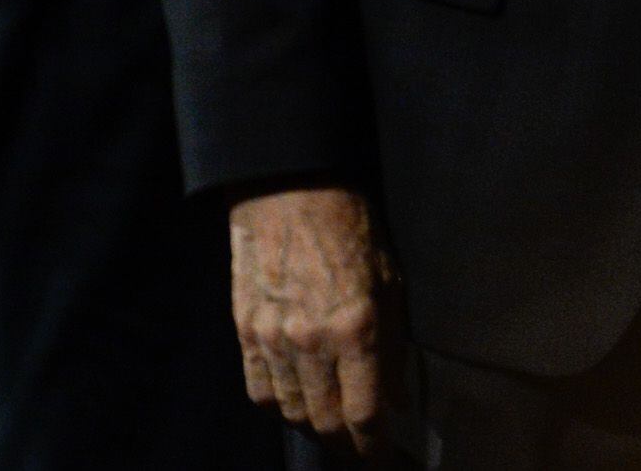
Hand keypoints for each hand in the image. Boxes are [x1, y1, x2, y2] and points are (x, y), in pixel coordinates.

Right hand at [229, 185, 400, 457]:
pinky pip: (259, 391)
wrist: (290, 196)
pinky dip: (278, 407)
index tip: (381, 459)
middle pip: (325, 420)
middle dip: (345, 444)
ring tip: (330, 429)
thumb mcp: (392, 282)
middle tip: (358, 449)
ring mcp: (273, 340)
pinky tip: (294, 405)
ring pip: (290, 411)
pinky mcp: (246, 333)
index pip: (364, 411)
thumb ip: (393, 345)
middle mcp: (312, 342)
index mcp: (357, 328)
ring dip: (312, 428)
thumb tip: (394, 398)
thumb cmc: (352, 231)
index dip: (373, 446)